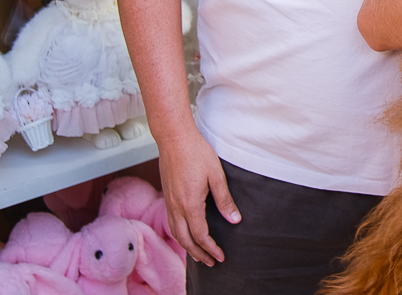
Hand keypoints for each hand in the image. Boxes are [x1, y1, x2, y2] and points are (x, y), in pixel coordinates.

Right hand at [157, 128, 239, 265]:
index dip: (210, 248)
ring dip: (187, 247)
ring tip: (198, 255)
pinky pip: (171, 223)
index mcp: (190, 204)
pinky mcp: (166, 195)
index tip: (220, 257)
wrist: (174, 138)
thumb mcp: (216, 175)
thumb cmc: (197, 152)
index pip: (200, 235)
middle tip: (210, 262)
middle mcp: (176, 207)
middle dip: (198, 254)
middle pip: (185, 240)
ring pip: (176, 233)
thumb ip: (225, 200)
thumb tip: (235, 220)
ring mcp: (169, 202)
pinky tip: (186, 234)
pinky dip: (179, 235)